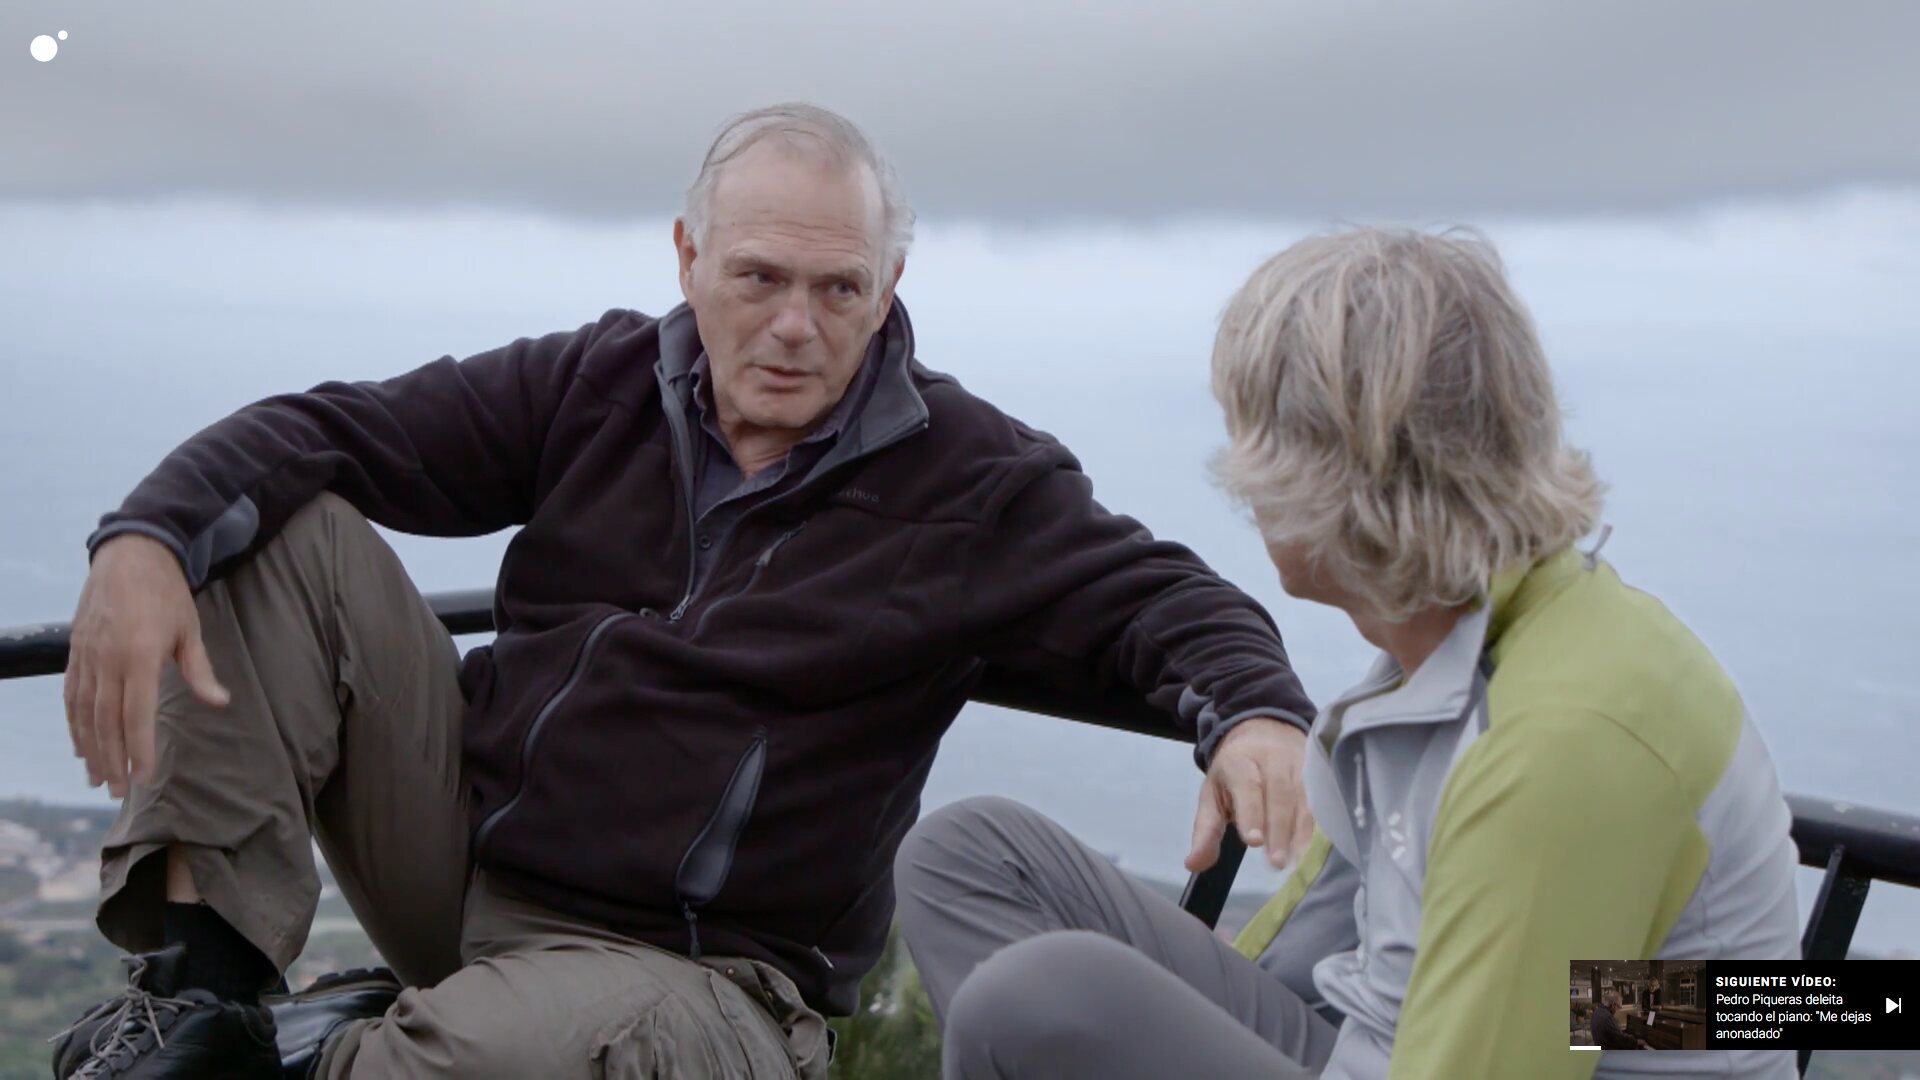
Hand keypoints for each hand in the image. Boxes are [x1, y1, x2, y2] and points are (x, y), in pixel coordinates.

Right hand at [64, 535, 228, 797]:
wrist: (129, 554)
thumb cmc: (167, 593)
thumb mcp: (190, 629)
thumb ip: (199, 671)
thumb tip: (219, 703)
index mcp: (139, 655)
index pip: (136, 714)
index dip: (138, 749)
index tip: (143, 777)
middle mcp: (106, 660)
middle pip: (106, 721)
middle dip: (112, 759)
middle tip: (118, 791)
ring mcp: (86, 656)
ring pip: (84, 712)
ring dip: (91, 748)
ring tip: (98, 777)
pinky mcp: (75, 652)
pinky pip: (71, 695)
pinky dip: (74, 723)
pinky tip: (81, 745)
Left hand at [1185, 716, 1312, 871]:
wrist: (1265, 730)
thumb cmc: (1235, 771)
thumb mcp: (1213, 794)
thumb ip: (1206, 830)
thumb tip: (1193, 864)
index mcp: (1239, 761)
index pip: (1247, 787)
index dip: (1252, 813)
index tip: (1254, 841)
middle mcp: (1272, 758)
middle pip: (1279, 794)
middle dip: (1278, 830)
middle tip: (1276, 863)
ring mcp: (1299, 763)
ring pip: (1303, 798)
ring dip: (1301, 831)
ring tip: (1296, 860)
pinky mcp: (1318, 771)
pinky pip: (1320, 799)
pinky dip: (1318, 824)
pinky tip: (1315, 848)